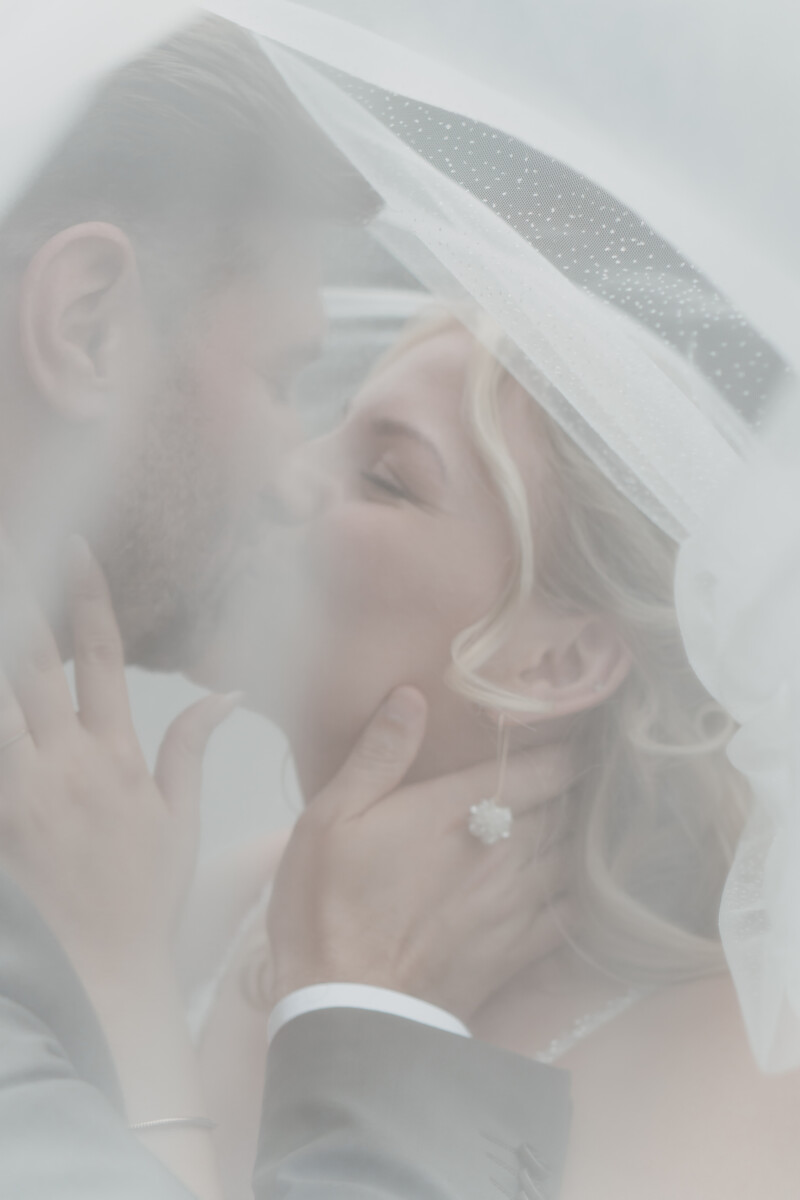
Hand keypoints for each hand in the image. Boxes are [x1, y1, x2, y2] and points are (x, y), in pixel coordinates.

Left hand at [0, 530, 236, 990]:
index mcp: (117, 756)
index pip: (100, 656)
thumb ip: (191, 747)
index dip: (87, 597)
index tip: (75, 549)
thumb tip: (226, 692)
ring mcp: (23, 790)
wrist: (99, 971)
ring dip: (1, 654)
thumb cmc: (143, 898)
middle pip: (31, 662)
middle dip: (19, 601)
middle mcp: (65, 762)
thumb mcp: (180, 820)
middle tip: (10, 549)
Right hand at [267, 688, 573, 1023]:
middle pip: (565, 810)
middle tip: (600, 767)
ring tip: (599, 814)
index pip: (539, 770)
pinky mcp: (517, 951)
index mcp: (456, 812)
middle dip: (582, 787)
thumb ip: (379, 754)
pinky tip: (592, 882)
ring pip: (573, 855)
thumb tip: (412, 696)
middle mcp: (499, 851)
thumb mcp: (331, 817)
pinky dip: (588, 890)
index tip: (586, 733)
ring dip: (587, 833)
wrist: (345, 1009)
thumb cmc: (328, 906)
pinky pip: (572, 912)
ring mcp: (514, 904)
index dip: (569, 750)